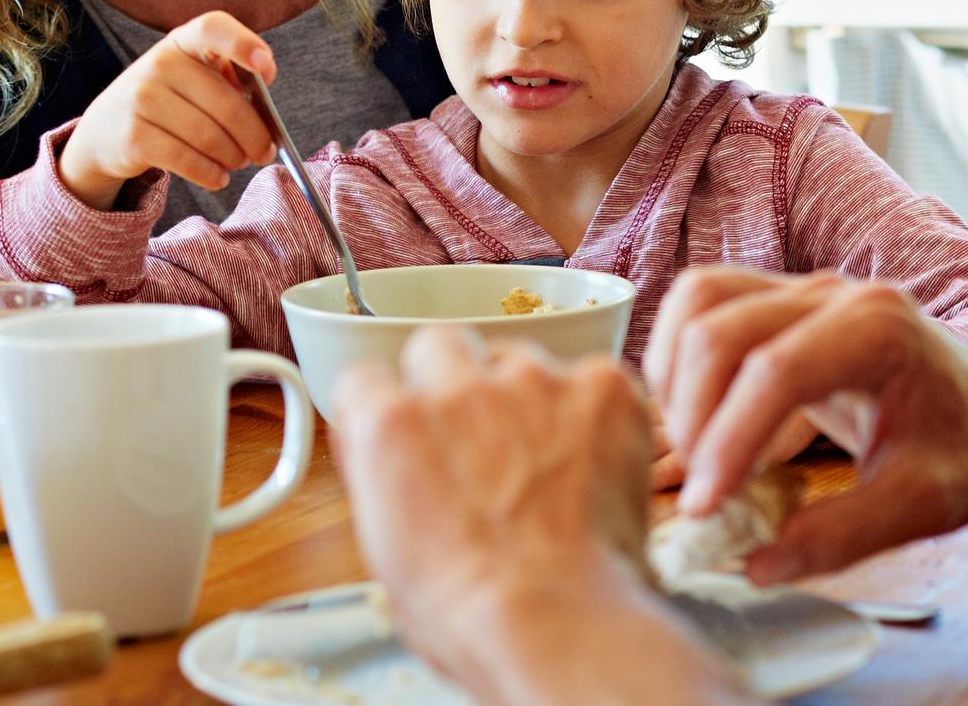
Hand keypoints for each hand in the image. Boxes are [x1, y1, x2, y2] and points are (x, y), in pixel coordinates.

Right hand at [58, 11, 277, 205]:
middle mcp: (160, 63)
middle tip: (264, 152)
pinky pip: (187, 161)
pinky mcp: (134, 136)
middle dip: (255, 135)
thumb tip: (265, 101)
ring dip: (234, 158)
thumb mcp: (191, 77)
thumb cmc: (167, 101)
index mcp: (183, 41)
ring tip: (238, 163)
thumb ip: (228, 79)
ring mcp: (142, 98)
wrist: (104, 130)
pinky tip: (218, 179)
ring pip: (210, 137)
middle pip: (226, 103)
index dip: (242, 44)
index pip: (213, 28)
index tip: (266, 67)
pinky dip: (211, 175)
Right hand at [331, 329, 745, 705]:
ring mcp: (534, 381)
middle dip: (451, 381)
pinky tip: (594, 464)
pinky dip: (592, 413)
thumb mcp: (386, 553)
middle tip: (475, 437)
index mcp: (390, 427)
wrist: (558, 622)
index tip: (406, 436)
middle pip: (439, 345)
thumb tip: (387, 457)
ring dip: (524, 397)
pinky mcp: (601, 386)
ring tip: (545, 463)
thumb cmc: (470, 612)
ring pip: (518, 359)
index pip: (366, 379)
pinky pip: (590, 378)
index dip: (387, 411)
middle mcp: (457, 388)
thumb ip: (382, 480)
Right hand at [646, 268, 967, 583]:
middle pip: (721, 329)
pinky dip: (680, 357)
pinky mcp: (780, 298)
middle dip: (694, 417)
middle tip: (701, 496)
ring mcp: (804, 287)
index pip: (778, 371)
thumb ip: (843, 534)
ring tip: (694, 454)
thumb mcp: (922, 505)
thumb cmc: (967, 451)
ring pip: (699, 302)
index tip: (707, 509)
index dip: (730, 441)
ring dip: (675, 379)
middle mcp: (835, 291)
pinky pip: (703, 304)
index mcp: (880, 330)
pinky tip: (698, 419)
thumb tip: (757, 563)